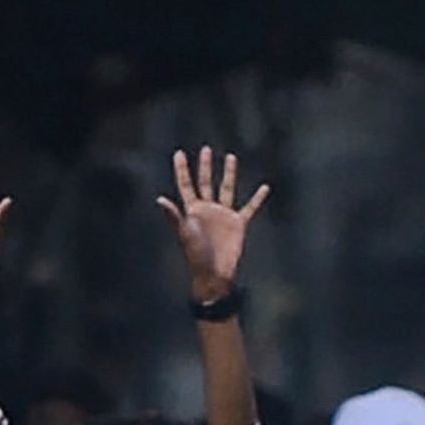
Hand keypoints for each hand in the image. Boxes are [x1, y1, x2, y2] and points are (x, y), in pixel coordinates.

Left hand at [157, 145, 268, 302]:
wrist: (214, 274)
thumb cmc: (196, 255)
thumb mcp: (184, 233)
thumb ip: (174, 215)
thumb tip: (160, 199)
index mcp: (192, 210)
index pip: (186, 185)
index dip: (182, 170)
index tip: (179, 153)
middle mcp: (207, 209)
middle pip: (205, 182)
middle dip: (205, 166)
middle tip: (205, 149)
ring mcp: (223, 215)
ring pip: (227, 189)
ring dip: (229, 174)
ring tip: (230, 157)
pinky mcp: (238, 224)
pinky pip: (249, 208)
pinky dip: (257, 198)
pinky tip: (264, 187)